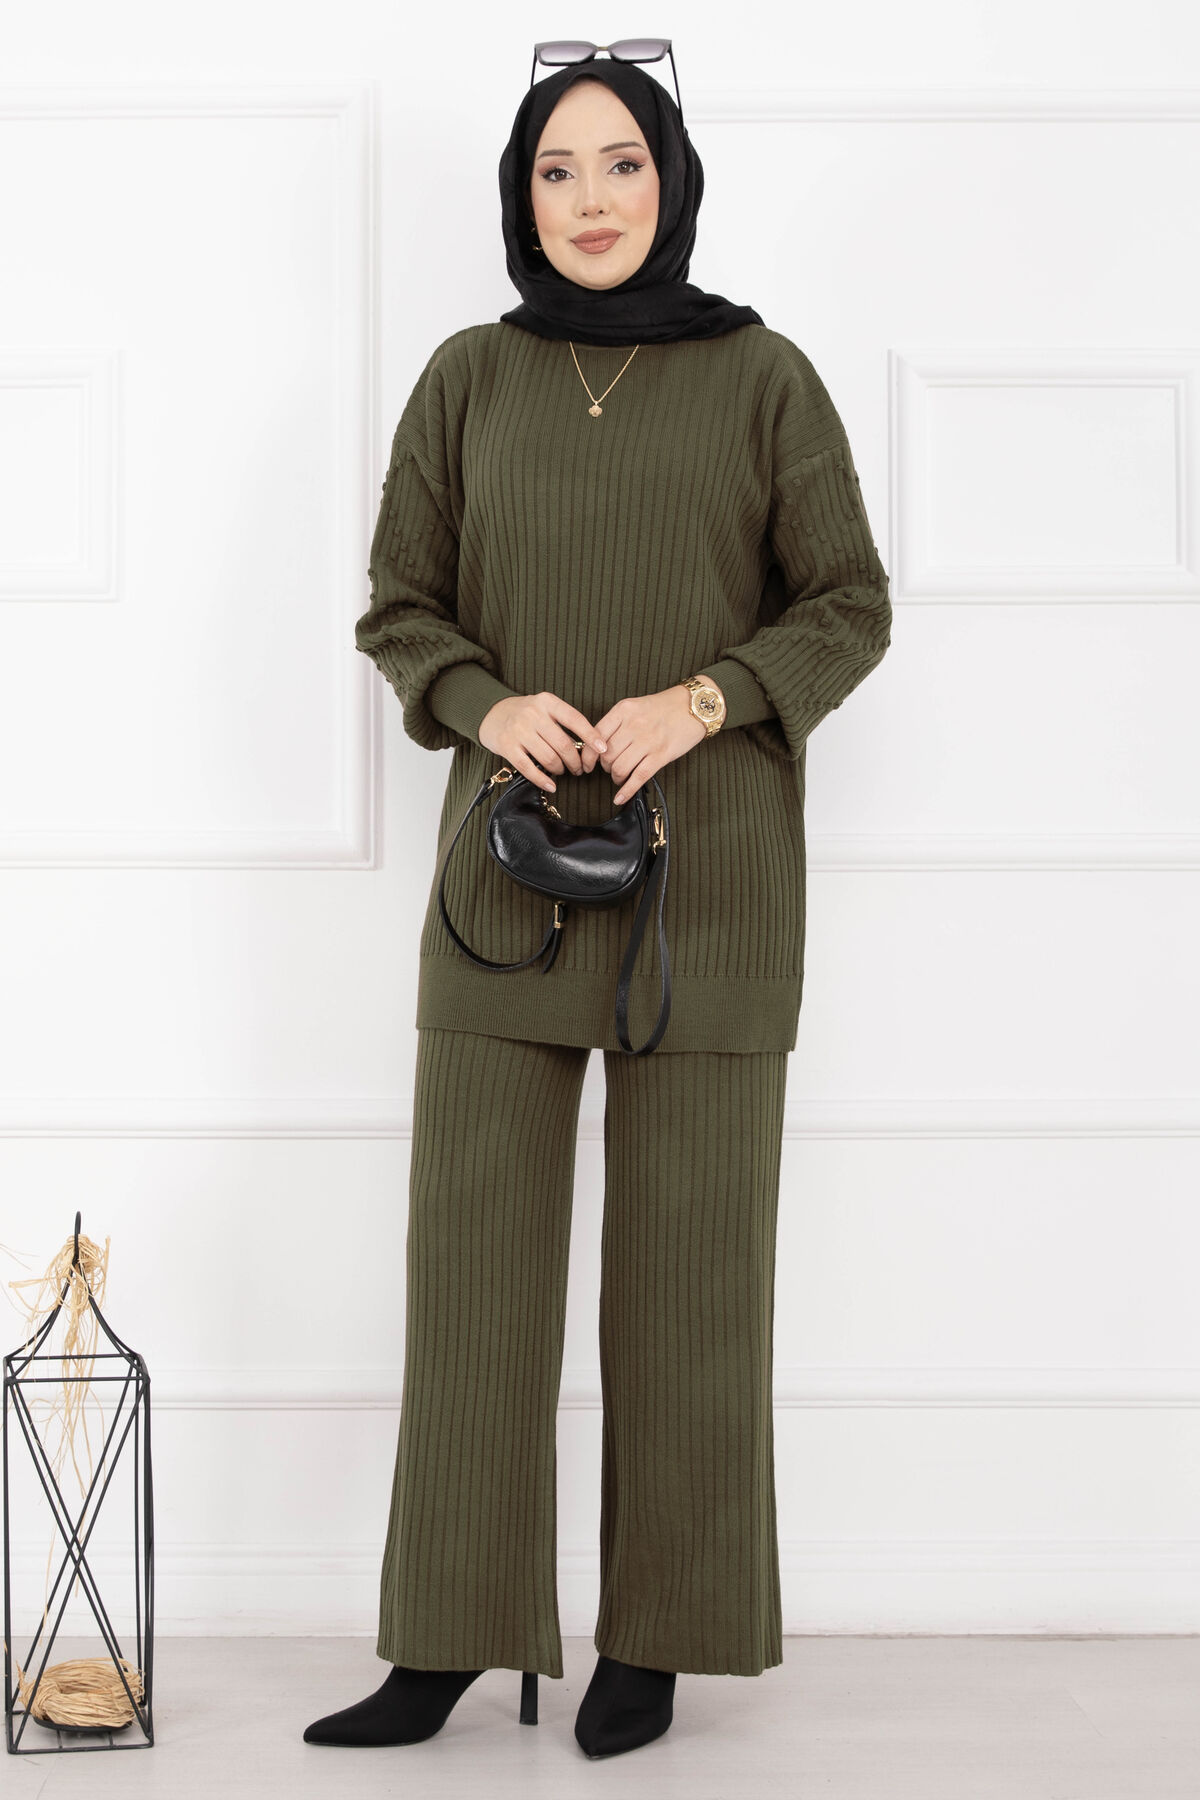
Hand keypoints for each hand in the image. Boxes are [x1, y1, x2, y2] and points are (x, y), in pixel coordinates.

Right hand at [478, 691, 607, 794]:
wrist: (491, 713)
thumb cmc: (525, 713)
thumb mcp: (545, 707)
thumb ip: (563, 721)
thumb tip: (590, 744)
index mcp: (547, 702)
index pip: (575, 719)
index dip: (591, 735)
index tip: (603, 749)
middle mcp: (532, 714)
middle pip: (563, 744)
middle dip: (575, 761)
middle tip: (579, 769)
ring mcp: (518, 730)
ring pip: (548, 758)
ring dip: (560, 770)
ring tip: (562, 771)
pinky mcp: (506, 746)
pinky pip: (528, 768)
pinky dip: (542, 780)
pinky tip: (551, 785)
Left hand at [587, 684, 713, 806]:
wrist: (694, 706)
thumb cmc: (664, 707)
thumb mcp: (635, 706)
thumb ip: (617, 723)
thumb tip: (598, 746)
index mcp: (623, 710)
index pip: (595, 736)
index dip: (588, 755)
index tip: (587, 764)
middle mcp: (634, 724)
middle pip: (606, 755)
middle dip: (605, 766)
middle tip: (610, 767)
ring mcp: (648, 740)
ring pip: (619, 767)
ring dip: (616, 777)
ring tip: (620, 776)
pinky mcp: (661, 754)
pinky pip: (638, 777)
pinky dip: (626, 790)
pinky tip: (620, 798)